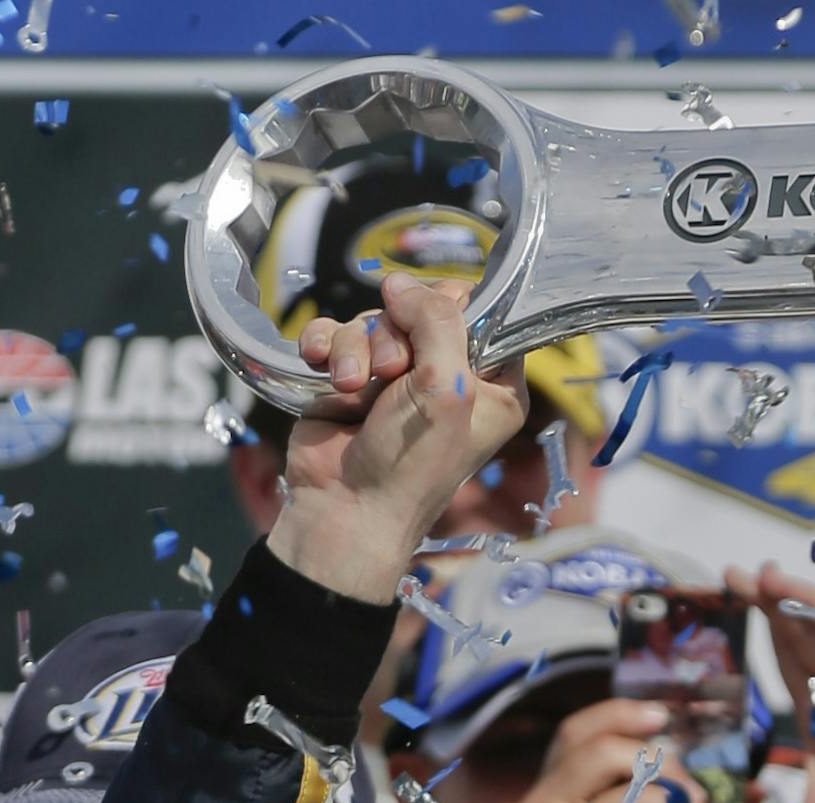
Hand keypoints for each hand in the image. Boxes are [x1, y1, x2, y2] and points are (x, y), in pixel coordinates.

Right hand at [268, 273, 528, 602]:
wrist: (346, 508)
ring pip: (373, 320)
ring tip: (352, 387)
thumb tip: (399, 281)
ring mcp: (395, 377)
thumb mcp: (445, 388)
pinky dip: (325, 345)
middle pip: (419, 310)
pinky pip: (335, 333)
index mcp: (493, 384)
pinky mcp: (348, 378)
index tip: (434, 323)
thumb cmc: (411, 463)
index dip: (452, 309)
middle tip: (390, 373)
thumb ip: (437, 321)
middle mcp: (446, 376)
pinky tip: (321, 368)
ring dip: (356, 347)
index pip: (483, 314)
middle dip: (395, 334)